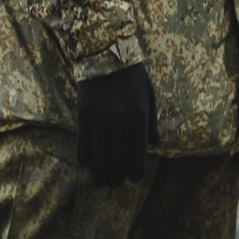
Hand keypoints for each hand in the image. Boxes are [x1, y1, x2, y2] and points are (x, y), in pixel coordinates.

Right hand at [74, 64, 156, 186]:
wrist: (106, 54)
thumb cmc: (131, 75)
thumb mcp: (148, 95)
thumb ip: (152, 122)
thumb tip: (155, 145)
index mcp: (139, 119)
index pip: (137, 156)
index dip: (135, 173)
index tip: (132, 179)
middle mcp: (121, 124)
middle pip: (117, 161)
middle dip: (116, 177)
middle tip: (113, 184)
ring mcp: (101, 121)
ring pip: (99, 157)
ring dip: (98, 174)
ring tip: (98, 182)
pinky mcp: (84, 116)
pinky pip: (83, 144)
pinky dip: (84, 157)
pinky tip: (85, 163)